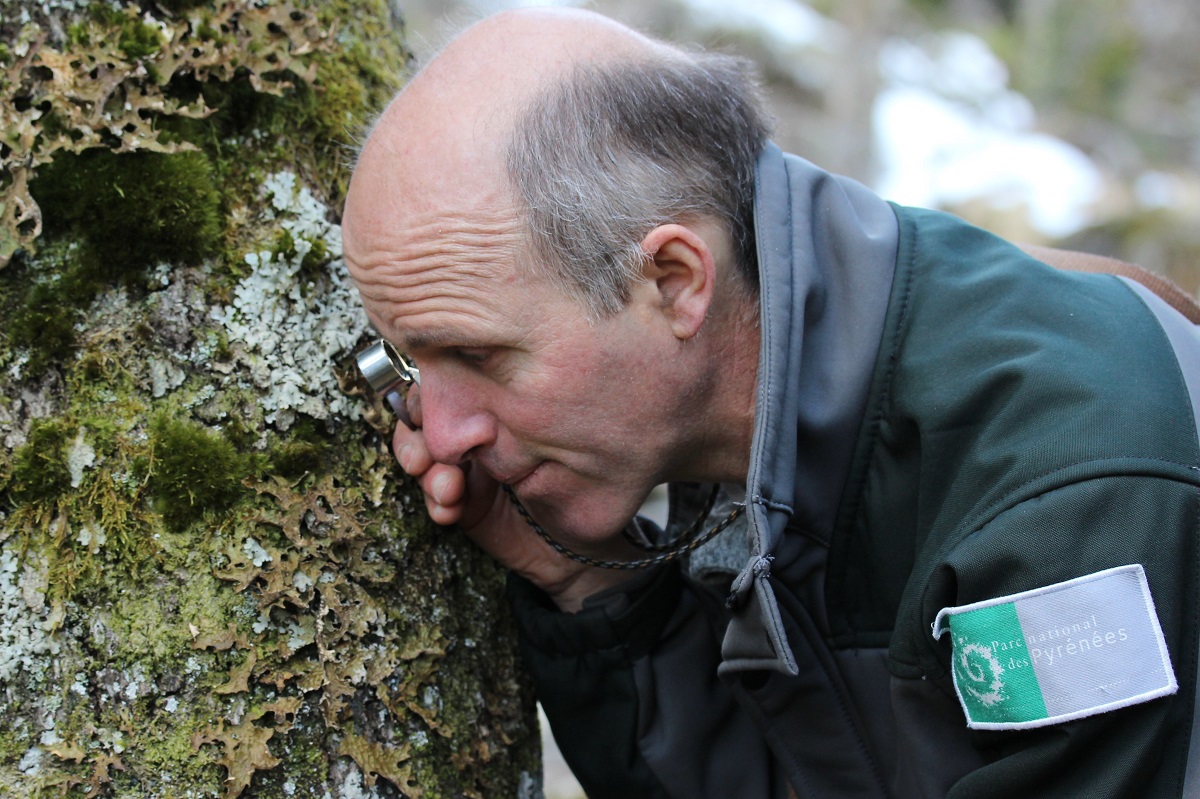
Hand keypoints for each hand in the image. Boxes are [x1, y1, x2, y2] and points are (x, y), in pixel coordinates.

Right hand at [391, 385, 640, 610]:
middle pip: (420, 424)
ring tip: (449, 490)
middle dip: (414, 442)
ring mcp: (463, 471)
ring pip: (422, 461)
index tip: (425, 413)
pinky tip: (450, 511)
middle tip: (423, 460)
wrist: (579, 540)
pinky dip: (437, 505)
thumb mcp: (548, 440)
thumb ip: (514, 418)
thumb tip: (481, 405)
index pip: (442, 388)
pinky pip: (435, 501)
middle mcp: (471, 435)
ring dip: (427, 475)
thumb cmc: (577, 477)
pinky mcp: (462, 507)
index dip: (424, 399)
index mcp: (488, 406)